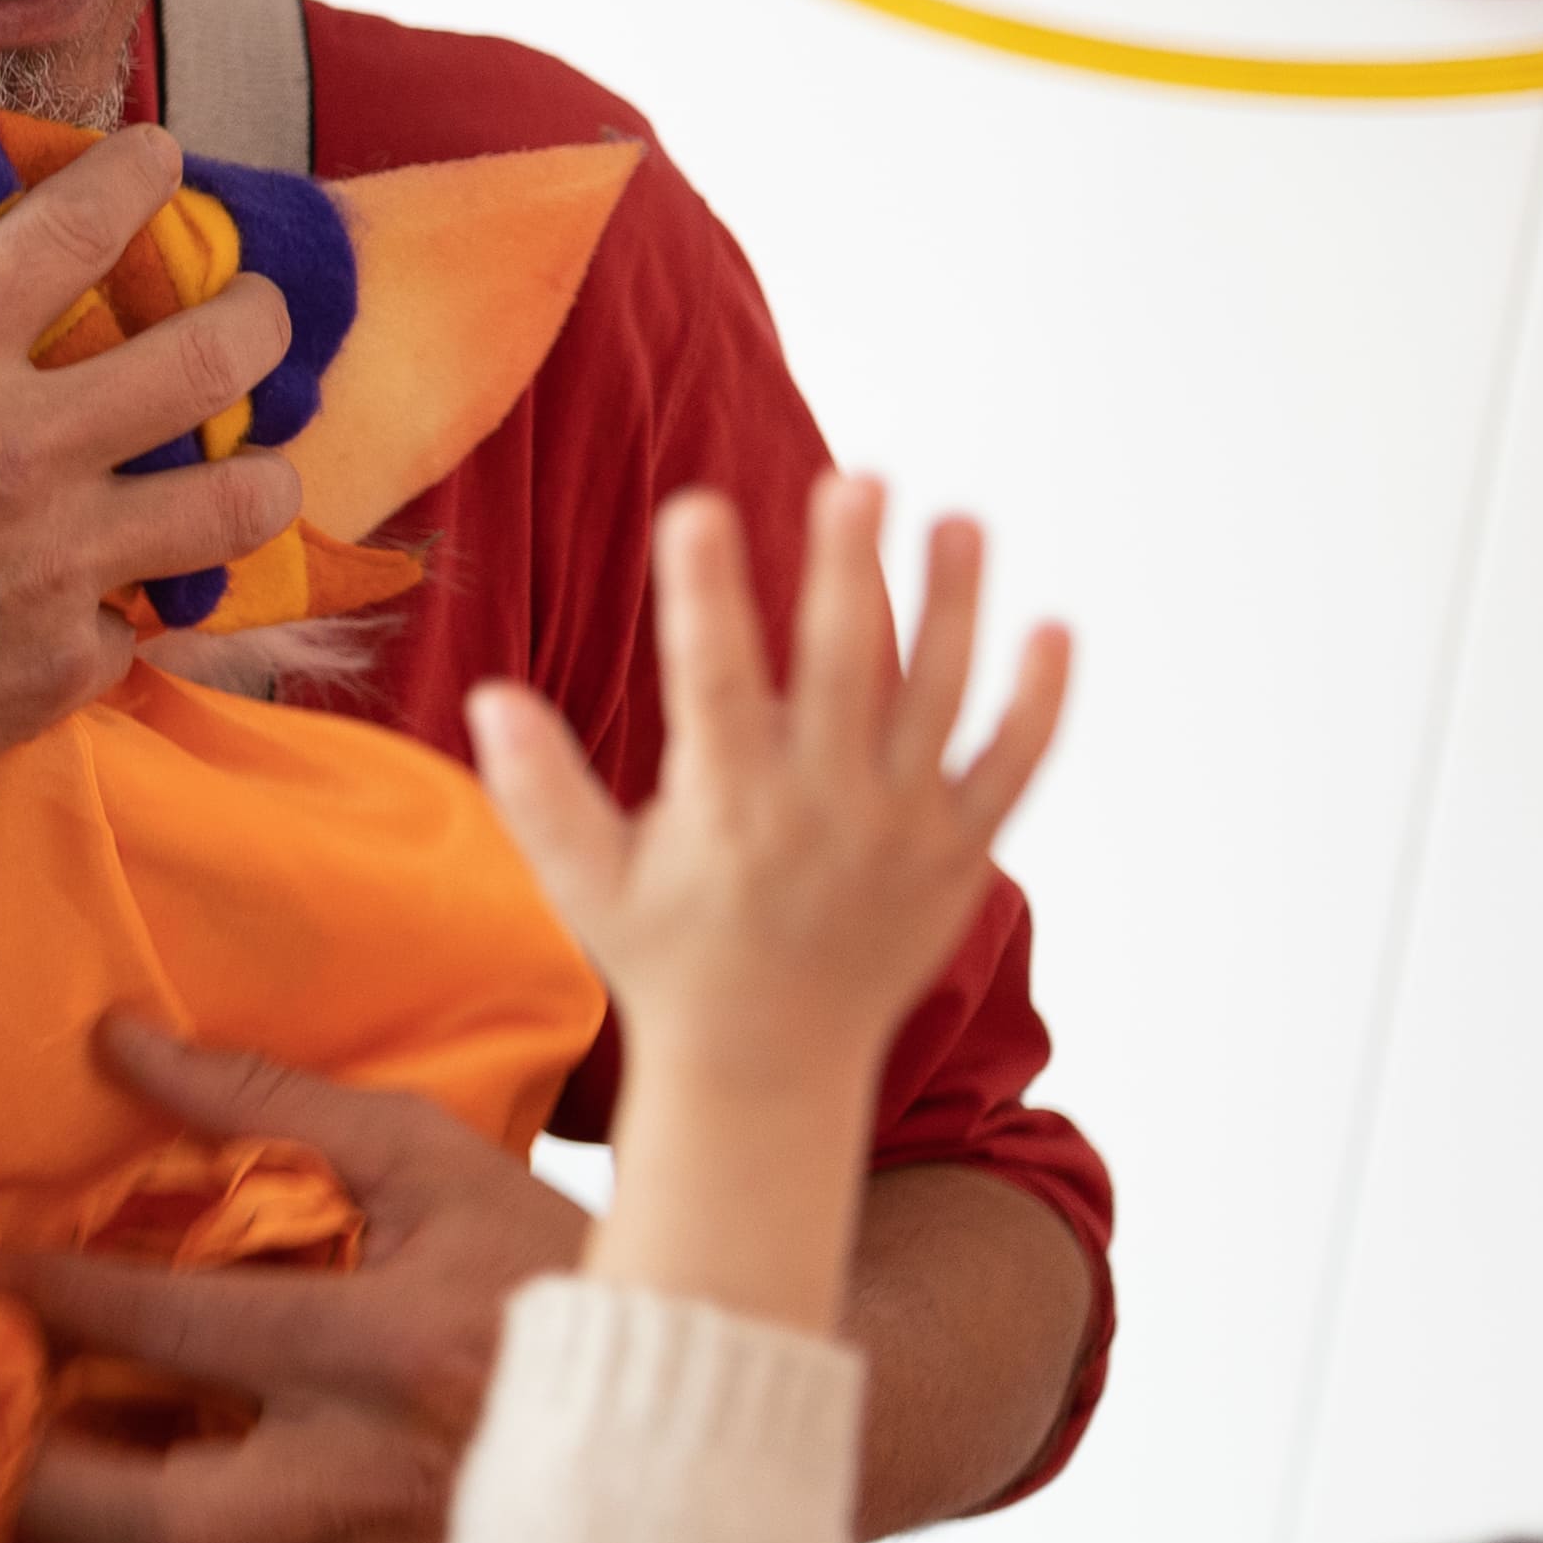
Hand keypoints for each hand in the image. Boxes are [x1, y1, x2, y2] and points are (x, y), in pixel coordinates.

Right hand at [0, 131, 302, 896]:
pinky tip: (99, 612)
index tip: (164, 160)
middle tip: (260, 315)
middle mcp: (20, 450)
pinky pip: (134, 628)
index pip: (75, 229)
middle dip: (260, 318)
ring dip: (261, 476)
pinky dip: (118, 616)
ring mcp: (55, 565)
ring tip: (258, 469)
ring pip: (239, 501)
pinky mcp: (60, 666)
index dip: (139, 176)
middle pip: (215, 356)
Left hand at [11, 1022, 585, 1542]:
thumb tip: (118, 1041)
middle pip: (161, 1523)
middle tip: (4, 1434)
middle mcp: (385, 1482)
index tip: (6, 1277)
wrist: (708, 1415)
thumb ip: (271, 1098)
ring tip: (40, 1527)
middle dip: (50, 1486)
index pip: (182, 1331)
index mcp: (394, 1348)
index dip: (68, 1300)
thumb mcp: (433, 1160)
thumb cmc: (558, 1270)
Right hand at [474, 476, 1065, 1338]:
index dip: (707, 593)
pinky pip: (1013, 768)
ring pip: (942, 701)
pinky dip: (1040, 703)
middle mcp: (823, 813)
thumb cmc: (667, 956)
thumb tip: (490, 699)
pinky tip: (1052, 627)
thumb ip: (539, 792)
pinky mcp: (960, 855)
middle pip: (846, 671)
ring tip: (959, 520)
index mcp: (728, 810)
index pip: (715, 683)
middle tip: (858, 478)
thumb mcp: (584, 884)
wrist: (769, 1064)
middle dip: (849, 570)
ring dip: (956, 607)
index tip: (699, 506)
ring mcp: (903, 832)